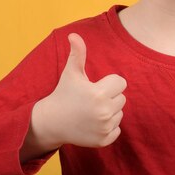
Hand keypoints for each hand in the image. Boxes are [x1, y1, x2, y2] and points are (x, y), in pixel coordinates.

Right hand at [32, 33, 126, 148]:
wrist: (52, 122)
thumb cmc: (63, 93)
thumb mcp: (71, 73)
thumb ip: (77, 53)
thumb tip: (74, 34)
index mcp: (98, 93)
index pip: (121, 83)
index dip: (109, 83)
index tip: (95, 86)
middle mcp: (103, 112)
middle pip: (121, 98)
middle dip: (109, 97)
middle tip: (91, 100)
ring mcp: (104, 128)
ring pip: (119, 113)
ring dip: (109, 111)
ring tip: (91, 111)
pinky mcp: (104, 140)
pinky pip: (117, 129)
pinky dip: (107, 127)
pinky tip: (92, 123)